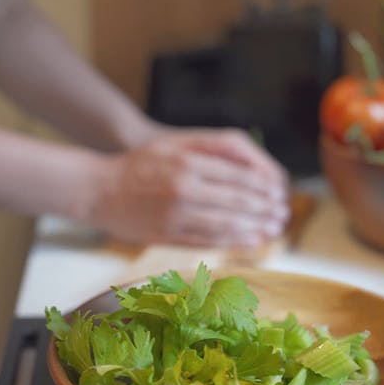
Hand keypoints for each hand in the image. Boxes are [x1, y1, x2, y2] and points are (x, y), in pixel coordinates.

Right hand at [89, 127, 290, 246]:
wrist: (100, 189)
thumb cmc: (142, 162)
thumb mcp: (177, 143)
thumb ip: (214, 148)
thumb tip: (255, 163)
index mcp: (187, 161)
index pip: (237, 175)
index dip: (263, 186)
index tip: (279, 192)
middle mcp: (183, 187)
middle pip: (237, 200)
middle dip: (265, 209)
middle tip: (283, 213)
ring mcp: (175, 213)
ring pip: (226, 223)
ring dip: (255, 227)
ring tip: (275, 229)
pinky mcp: (168, 234)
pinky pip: (209, 239)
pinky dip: (233, 241)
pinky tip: (251, 240)